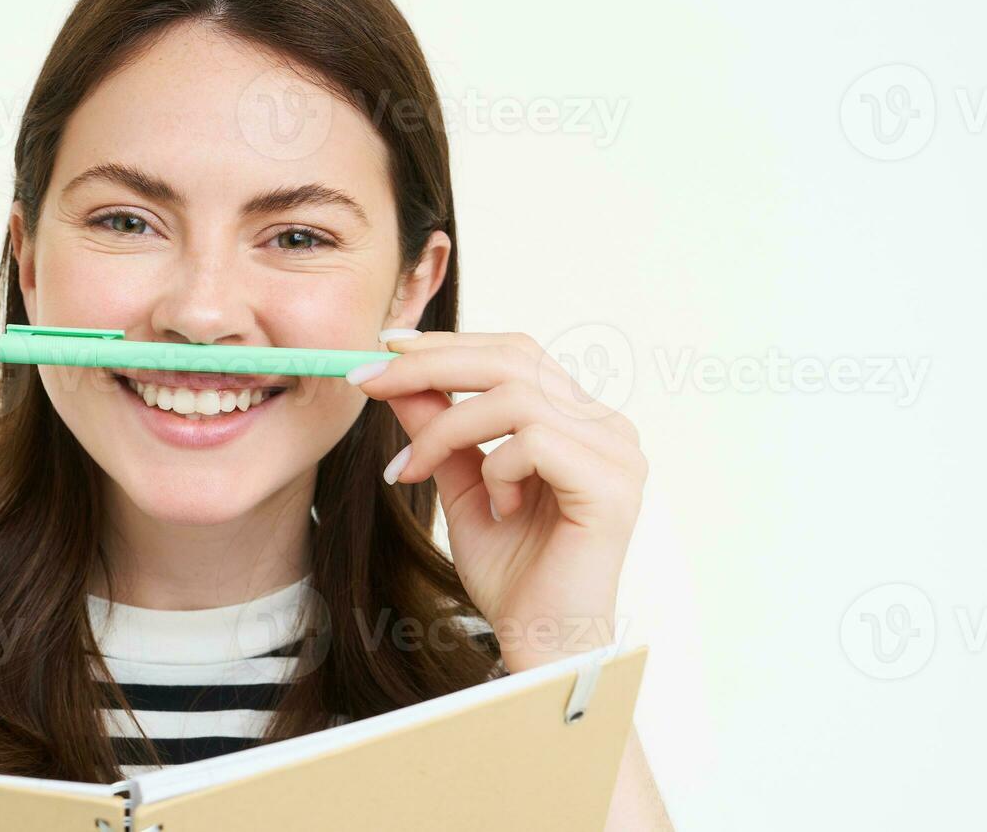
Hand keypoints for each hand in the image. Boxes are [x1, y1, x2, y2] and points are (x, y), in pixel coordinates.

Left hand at [347, 329, 645, 671]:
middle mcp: (606, 426)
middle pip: (515, 357)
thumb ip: (439, 428)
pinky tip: (497, 509)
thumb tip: (396, 374)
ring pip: (516, 396)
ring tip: (416, 470)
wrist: (540, 641)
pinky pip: (534, 442)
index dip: (448, 344)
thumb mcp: (460, 484)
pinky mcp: (612, 483)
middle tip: (369, 383)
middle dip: (431, 364)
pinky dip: (495, 469)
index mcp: (578, 419)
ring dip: (447, 428)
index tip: (383, 348)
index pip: (514, 353)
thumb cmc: (511, 572)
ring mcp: (617, 452)